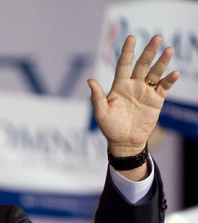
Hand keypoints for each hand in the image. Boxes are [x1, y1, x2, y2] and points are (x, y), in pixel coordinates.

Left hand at [88, 35, 179, 178]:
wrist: (124, 142)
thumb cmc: (110, 127)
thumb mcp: (101, 113)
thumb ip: (96, 97)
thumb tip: (90, 80)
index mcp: (119, 86)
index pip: (123, 64)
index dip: (127, 52)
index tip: (131, 38)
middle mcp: (133, 85)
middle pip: (142, 65)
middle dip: (149, 51)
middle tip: (156, 37)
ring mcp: (146, 91)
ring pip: (155, 73)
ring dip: (162, 62)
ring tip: (168, 50)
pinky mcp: (156, 100)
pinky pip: (164, 87)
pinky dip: (169, 80)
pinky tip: (174, 73)